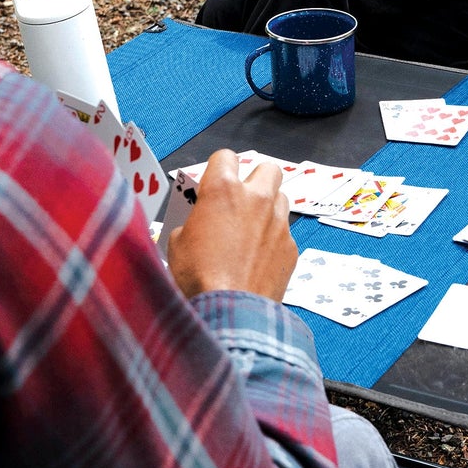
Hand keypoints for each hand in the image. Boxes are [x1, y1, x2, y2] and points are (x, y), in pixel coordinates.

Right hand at [167, 149, 297, 301]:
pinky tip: (259, 258)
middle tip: (241, 199)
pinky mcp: (291, 246)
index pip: (226, 156)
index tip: (214, 182)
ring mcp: (278, 221)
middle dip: (256, 179)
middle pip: (267, 168)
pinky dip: (273, 240)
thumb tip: (199, 227)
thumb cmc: (199, 276)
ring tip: (252, 229)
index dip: (219, 168)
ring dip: (268, 207)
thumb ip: (192, 223)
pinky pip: (284, 232)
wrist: (231, 311)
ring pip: (281, 198)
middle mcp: (256, 198)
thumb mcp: (177, 243)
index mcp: (223, 189)